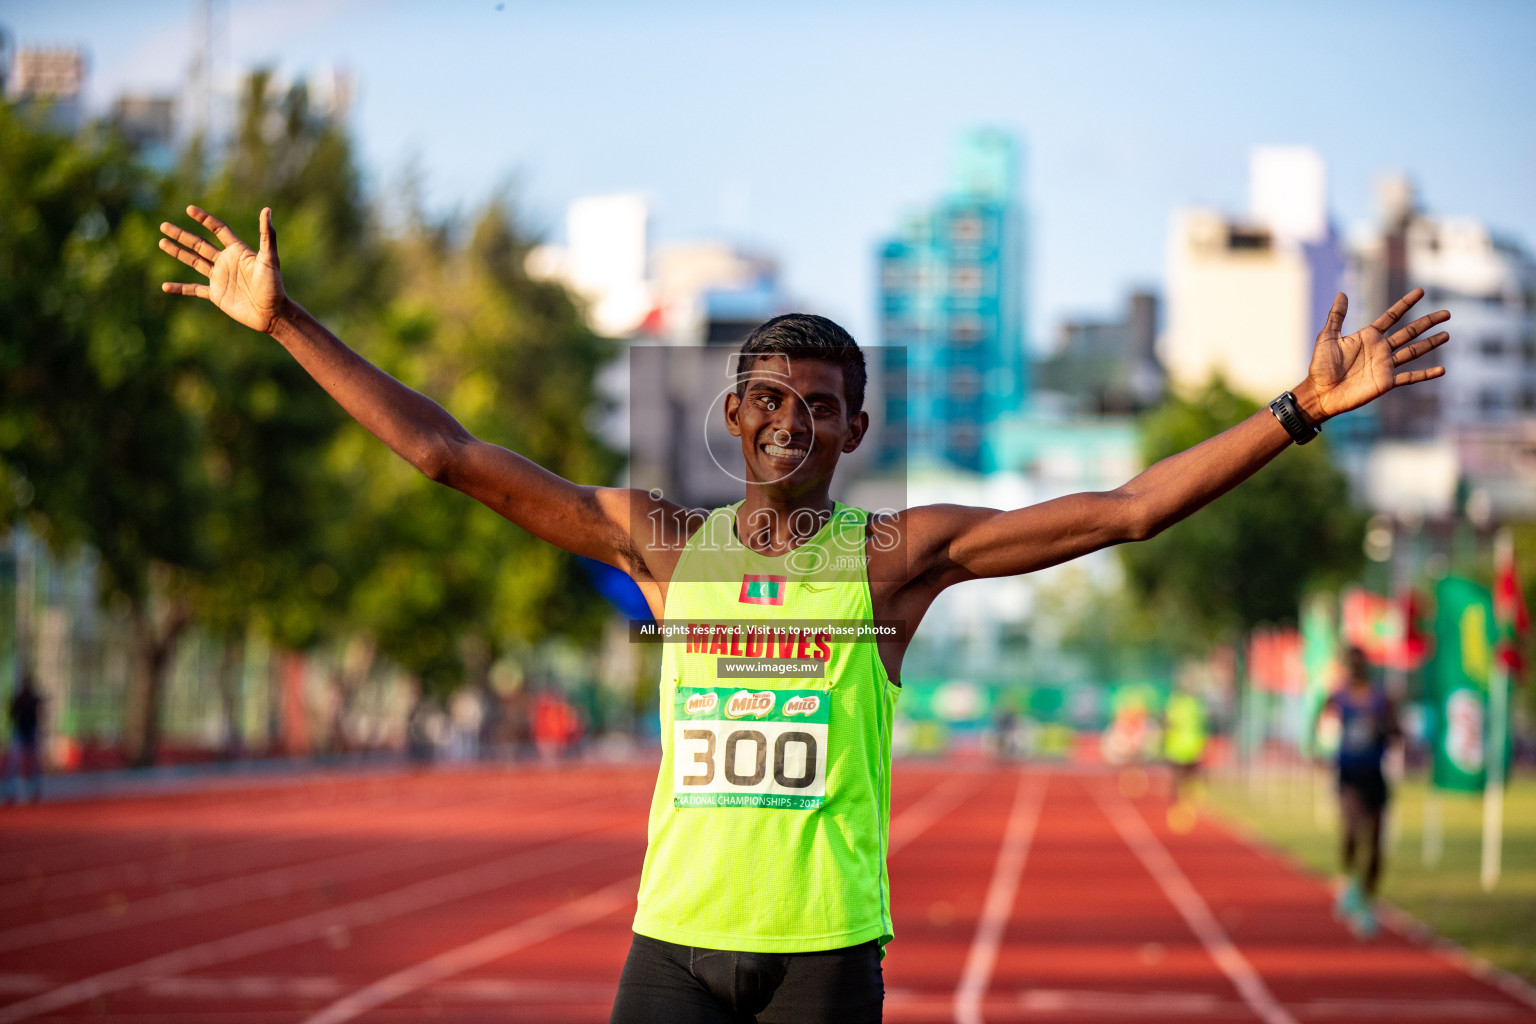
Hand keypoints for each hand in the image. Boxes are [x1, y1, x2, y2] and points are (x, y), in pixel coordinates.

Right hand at [158, 206, 286, 332]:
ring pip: (194, 261)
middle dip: (181, 235)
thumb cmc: (274, 285)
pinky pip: (194, 289)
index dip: (204, 219)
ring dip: (178, 252)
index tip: (189, 209)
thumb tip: (267, 209)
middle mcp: (226, 261)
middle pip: (199, 244)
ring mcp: (219, 277)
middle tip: (163, 225)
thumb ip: (267, 235)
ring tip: (161, 242)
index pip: (218, 230)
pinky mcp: (216, 294)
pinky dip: (180, 288)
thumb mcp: (269, 258)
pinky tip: (165, 287)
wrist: (272, 312)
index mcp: (237, 251)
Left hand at [1304, 288, 1448, 419]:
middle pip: (1409, 331)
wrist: (1320, 393)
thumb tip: (1342, 293)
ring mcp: (1385, 365)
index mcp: (1368, 336)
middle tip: (1447, 312)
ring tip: (1447, 334)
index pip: (1392, 316)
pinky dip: (1426, 374)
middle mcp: (1380, 348)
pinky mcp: (1386, 382)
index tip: (1421, 291)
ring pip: (1414, 351)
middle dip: (1428, 322)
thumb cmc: (1320, 366)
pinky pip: (1410, 377)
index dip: (1406, 304)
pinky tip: (1441, 370)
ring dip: (1431, 343)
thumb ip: (1336, 316)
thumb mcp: (1327, 337)